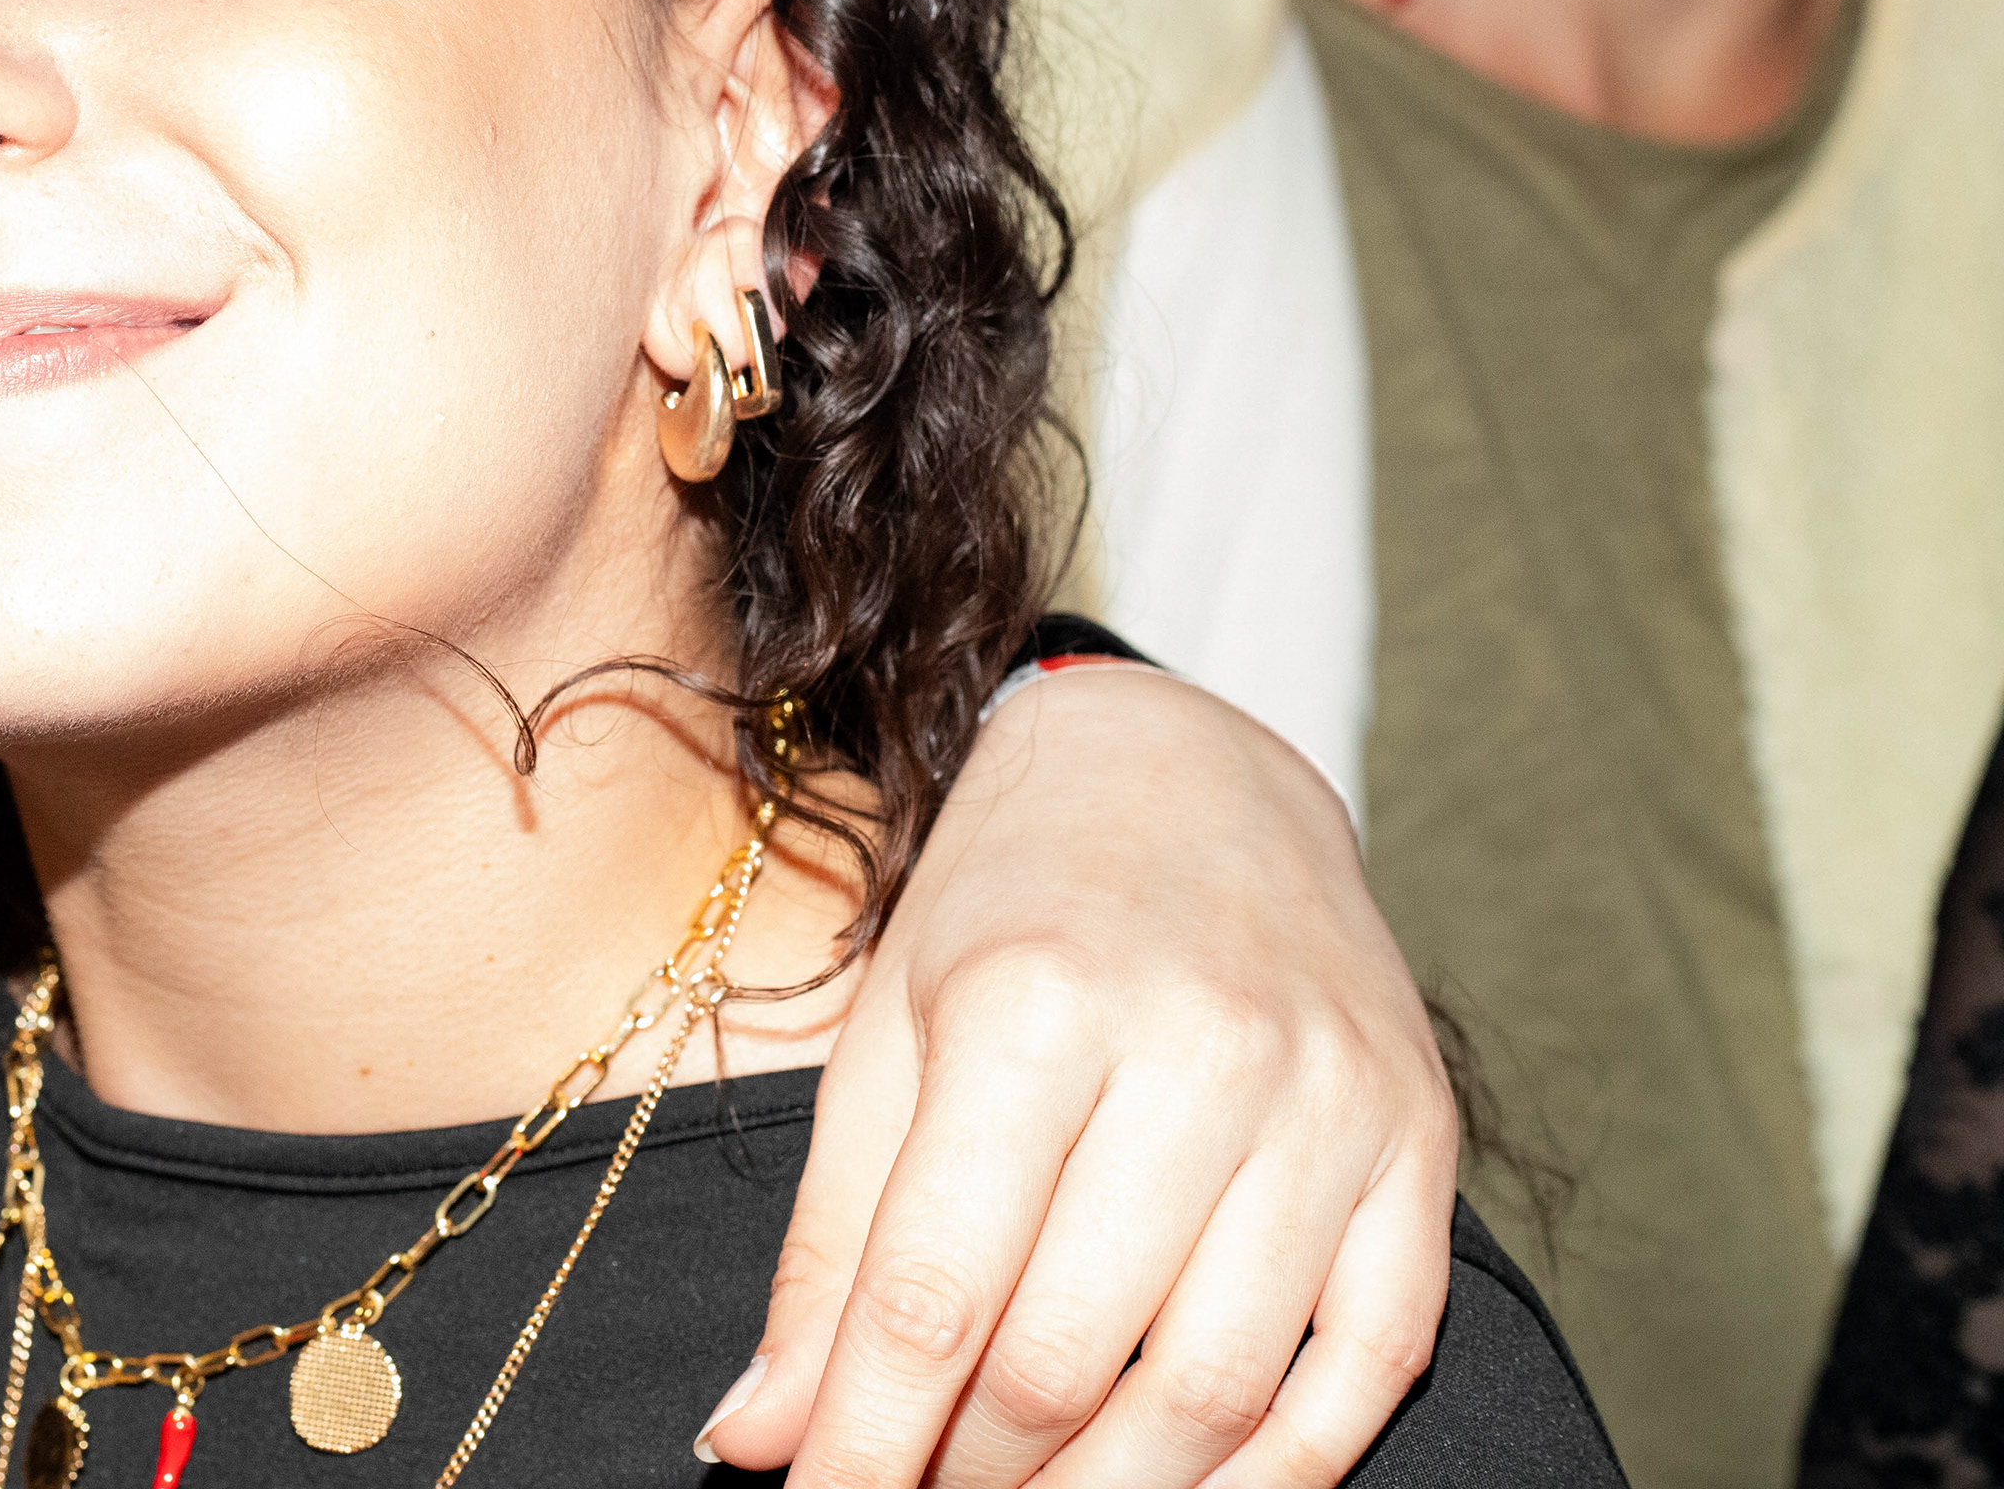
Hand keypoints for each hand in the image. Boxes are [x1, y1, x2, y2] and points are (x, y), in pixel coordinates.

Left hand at [693, 665, 1451, 1487]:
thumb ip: (830, 1246)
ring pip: (1218, 1391)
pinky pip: (1370, 1365)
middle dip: (971, 1477)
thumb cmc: (1008, 902)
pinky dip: (1277, 1474)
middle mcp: (1196, 1052)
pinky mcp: (1423, 1140)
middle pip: (1068, 1359)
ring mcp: (1328, 1102)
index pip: (932, 1296)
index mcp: (1029, 1006)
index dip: (864, 1441)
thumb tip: (759, 1437)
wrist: (1186, 766)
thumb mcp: (884, 1034)